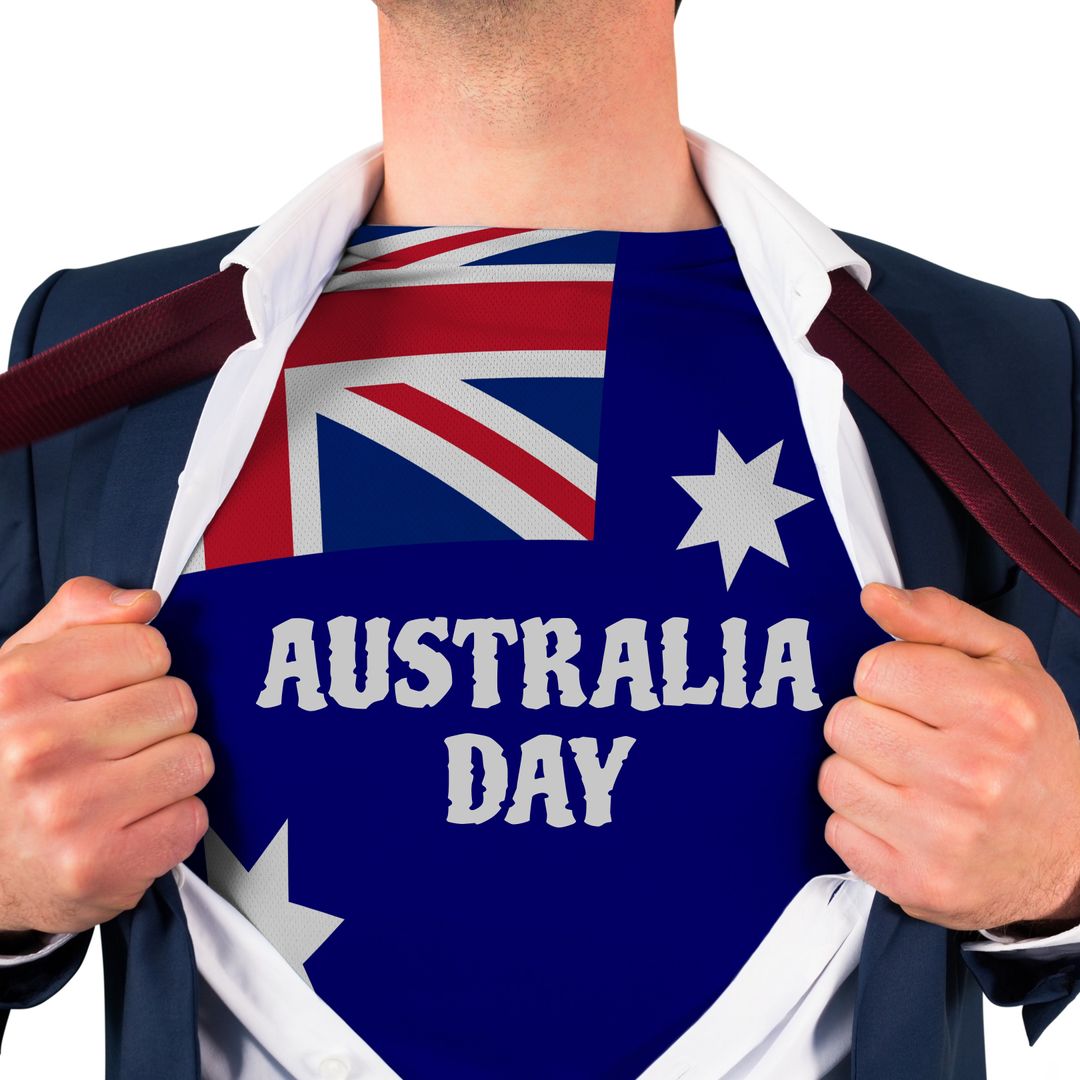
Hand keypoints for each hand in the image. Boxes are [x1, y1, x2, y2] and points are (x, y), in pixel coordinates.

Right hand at [0, 577, 212, 935]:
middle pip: (178, 702)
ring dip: (170, 771)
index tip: (114, 690)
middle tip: (116, 745)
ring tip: (123, 785)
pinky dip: (171, 822)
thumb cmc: (7, 758)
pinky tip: (128, 823)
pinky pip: (193, 817)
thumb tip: (144, 602)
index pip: (149, 647)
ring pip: (195, 759)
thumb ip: (78, 617)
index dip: (142, 669)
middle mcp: (39, 749)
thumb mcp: (19, 670)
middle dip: (158, 721)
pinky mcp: (103, 866)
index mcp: (19, 688)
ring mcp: (71, 812)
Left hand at [818, 583, 1079, 932]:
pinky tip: (903, 820)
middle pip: (844, 722)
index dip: (889, 680)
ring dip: (860, 775)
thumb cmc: (1033, 751)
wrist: (1070, 856)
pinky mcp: (914, 881)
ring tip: (907, 781)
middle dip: (871, 725)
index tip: (918, 698)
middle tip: (913, 741)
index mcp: (996, 709)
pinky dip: (861, 825)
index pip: (873, 669)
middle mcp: (970, 773)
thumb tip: (873, 596)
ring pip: (833, 777)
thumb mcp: (1007, 664)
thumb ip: (938, 618)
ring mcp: (940, 835)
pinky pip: (837, 831)